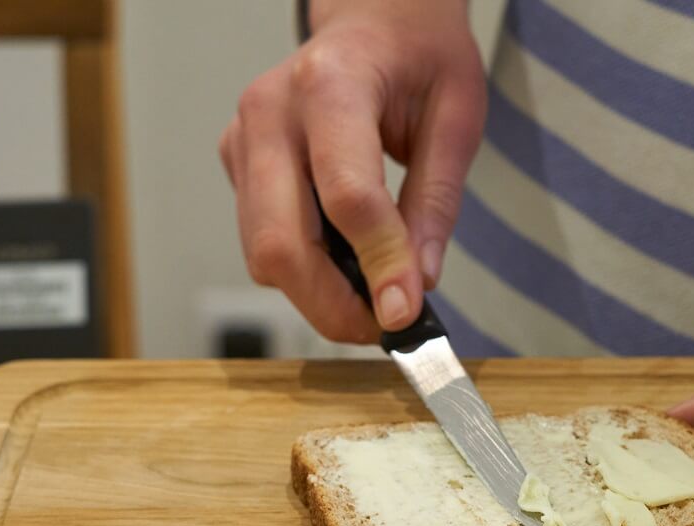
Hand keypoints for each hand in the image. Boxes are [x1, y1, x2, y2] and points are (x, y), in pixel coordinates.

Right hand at [220, 0, 484, 339]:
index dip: (379, 264)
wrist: (373, 19)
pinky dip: (303, 270)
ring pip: (262, 251)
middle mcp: (272, 111)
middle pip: (281, 240)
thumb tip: (418, 281)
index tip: (406, 312)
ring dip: (316, 295)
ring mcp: (244, 137)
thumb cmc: (418, 57)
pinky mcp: (237, 160)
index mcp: (332, 83)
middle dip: (333, 303)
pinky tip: (346, 268)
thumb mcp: (457, 117)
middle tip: (385, 326)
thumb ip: (436, 201)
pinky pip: (261, 237)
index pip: (348, 196)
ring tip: (374, 302)